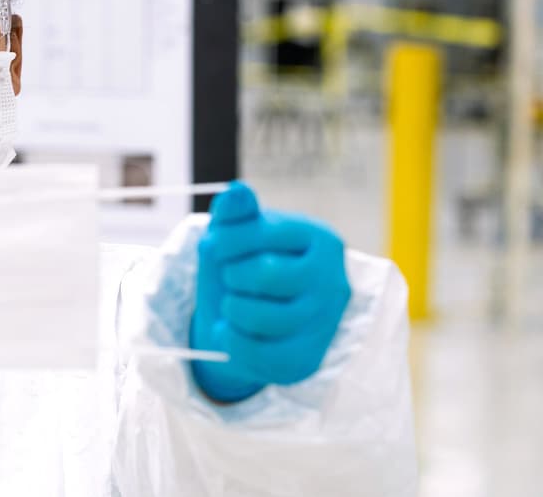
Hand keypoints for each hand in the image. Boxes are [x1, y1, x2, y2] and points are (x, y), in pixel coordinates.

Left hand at [189, 182, 350, 402]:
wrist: (240, 321)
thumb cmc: (241, 267)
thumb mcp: (233, 234)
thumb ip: (235, 211)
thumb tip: (237, 191)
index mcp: (322, 239)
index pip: (263, 232)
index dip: (224, 240)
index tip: (215, 246)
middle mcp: (334, 281)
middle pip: (263, 274)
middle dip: (231, 275)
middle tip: (231, 279)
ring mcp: (325, 324)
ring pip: (259, 316)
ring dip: (230, 309)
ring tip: (233, 305)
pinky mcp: (308, 359)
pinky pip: (256, 353)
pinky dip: (230, 340)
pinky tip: (231, 331)